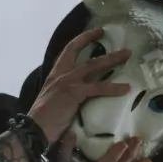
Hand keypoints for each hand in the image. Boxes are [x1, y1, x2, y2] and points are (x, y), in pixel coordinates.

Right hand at [28, 27, 131, 143]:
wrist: (35, 129)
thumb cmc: (44, 120)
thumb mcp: (54, 100)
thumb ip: (67, 93)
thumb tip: (81, 98)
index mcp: (54, 75)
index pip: (67, 51)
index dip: (80, 39)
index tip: (94, 32)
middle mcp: (60, 74)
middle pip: (77, 49)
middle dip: (91, 38)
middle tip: (105, 32)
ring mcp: (67, 81)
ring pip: (93, 65)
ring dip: (112, 58)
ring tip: (127, 54)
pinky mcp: (75, 92)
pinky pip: (98, 87)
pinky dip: (114, 87)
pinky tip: (126, 88)